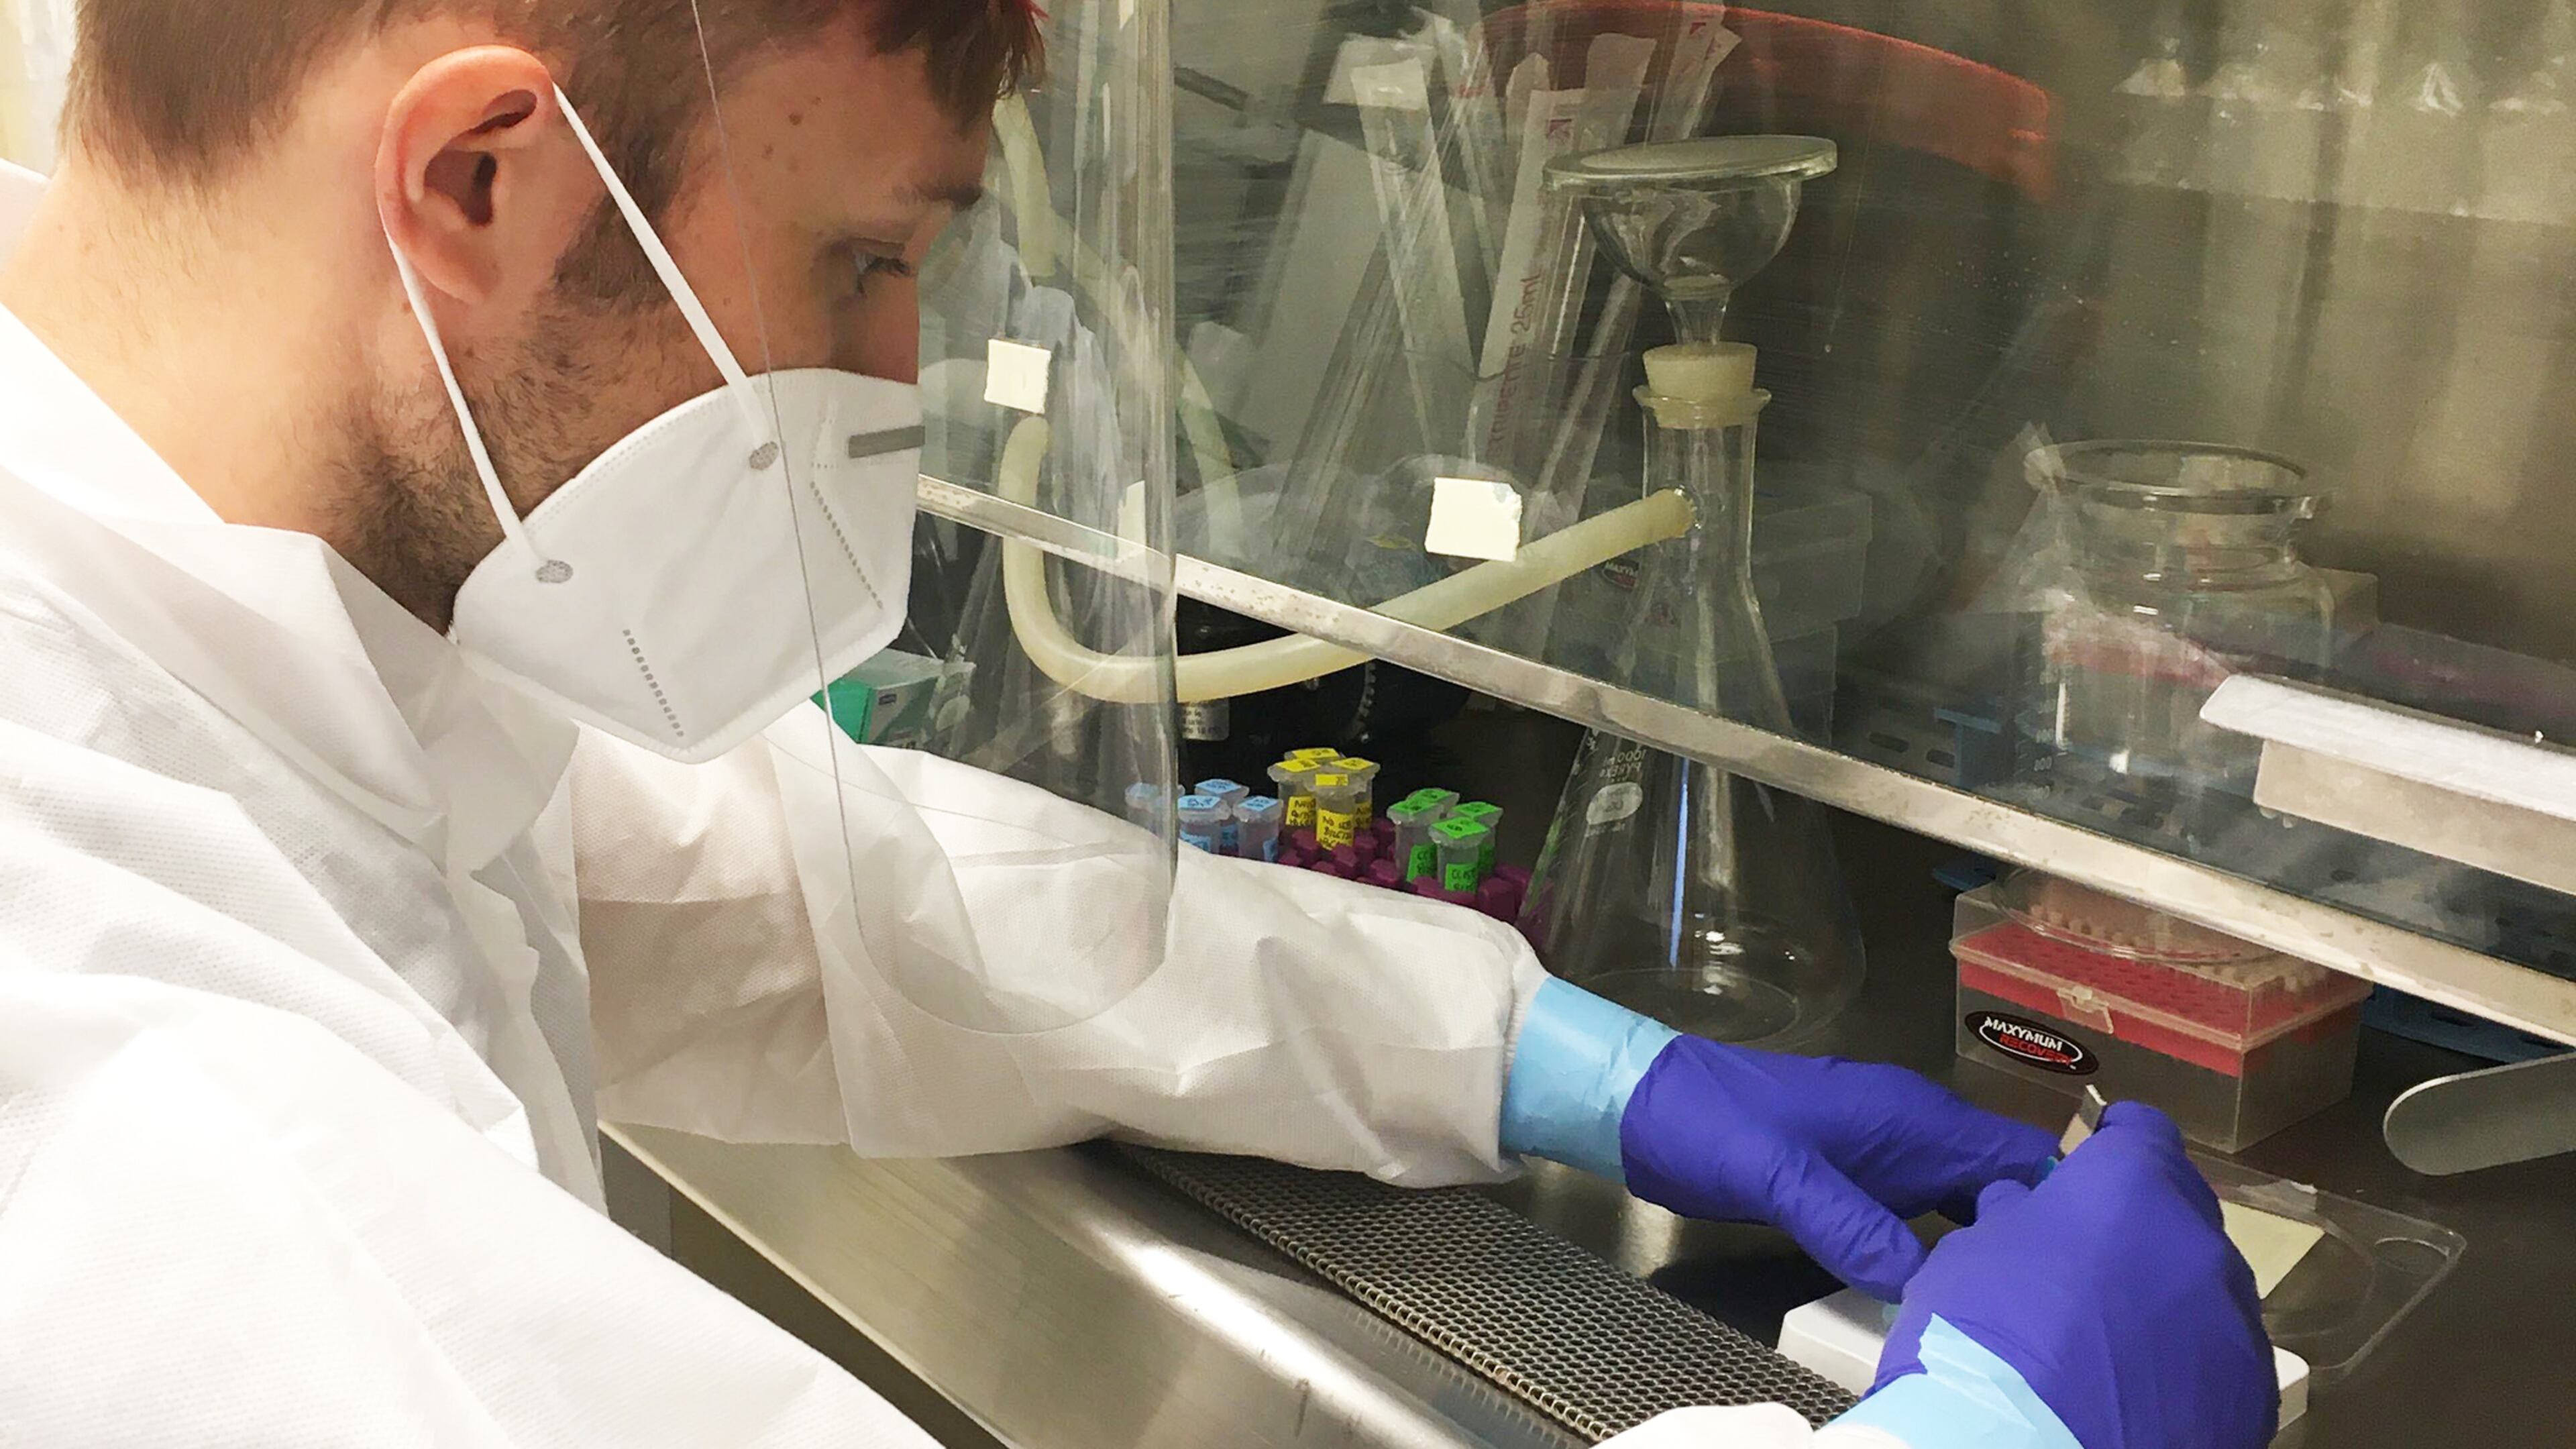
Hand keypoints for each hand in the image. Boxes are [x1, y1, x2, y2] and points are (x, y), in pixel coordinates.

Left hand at [1617, 1037, 2057, 1298]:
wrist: (1646, 1104)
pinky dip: (1947, 1249)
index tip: (2100, 1255)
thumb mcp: (1777, 1176)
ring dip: (1995, 1244)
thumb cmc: (1712, 1124)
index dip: (2069, 1199)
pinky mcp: (1857, 1181)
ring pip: (1970, 1201)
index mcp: (1915, 1117)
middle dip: (2042, 1231)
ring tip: (2023, 1302)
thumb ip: (1849, 1224)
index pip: (2024, 1153)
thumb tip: (1924, 1284)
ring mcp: (1887, 1156)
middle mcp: (1916, 1131)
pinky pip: (1926, 1215)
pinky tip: (1949, 1290)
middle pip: (2008, 1182)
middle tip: (2071, 1295)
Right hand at [1869, 1103, 2275, 1448]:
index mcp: (2133, 1186)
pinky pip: (2218, 1359)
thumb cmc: (1989, 1330)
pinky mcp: (2252, 1393)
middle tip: (2090, 1263)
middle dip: (2140, 1229)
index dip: (2118, 1139)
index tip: (2098, 1152)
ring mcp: (2235, 1321)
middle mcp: (2202, 1241)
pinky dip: (2185, 1364)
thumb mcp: (1971, 1254)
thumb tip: (2024, 1210)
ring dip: (2165, 1299)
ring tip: (2113, 1341)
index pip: (2144, 1132)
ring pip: (2203, 1290)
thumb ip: (2012, 1219)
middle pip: (2179, 1215)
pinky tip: (2140, 1392)